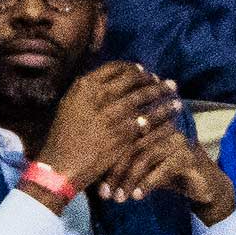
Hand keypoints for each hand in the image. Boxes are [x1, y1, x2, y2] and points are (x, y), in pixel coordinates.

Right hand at [32, 62, 180, 201]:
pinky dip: (163, 114)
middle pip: (134, 78)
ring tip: (174, 92)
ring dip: (163, 92)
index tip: (143, 72)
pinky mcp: (124, 133)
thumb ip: (87, 93)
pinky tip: (172, 113)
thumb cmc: (62, 139)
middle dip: (151, 78)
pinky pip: (149, 119)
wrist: (61, 166)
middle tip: (161, 81)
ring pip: (145, 96)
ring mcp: (113, 114)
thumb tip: (104, 83)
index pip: (116, 68)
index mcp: (85, 86)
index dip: (133, 69)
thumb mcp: (68, 106)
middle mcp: (100, 95)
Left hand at [98, 121, 235, 224]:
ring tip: (120, 199)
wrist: (204, 186)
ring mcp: (176, 139)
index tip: (97, 188)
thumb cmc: (168, 176)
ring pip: (145, 157)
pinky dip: (148, 183)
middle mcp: (162, 127)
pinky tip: (137, 196)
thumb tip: (95, 183)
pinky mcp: (187, 154)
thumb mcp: (143, 172)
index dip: (107, 165)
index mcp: (148, 125)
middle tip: (105, 195)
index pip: (121, 141)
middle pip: (130, 148)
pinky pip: (162, 167)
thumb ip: (123, 170)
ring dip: (129, 180)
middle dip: (115, 174)